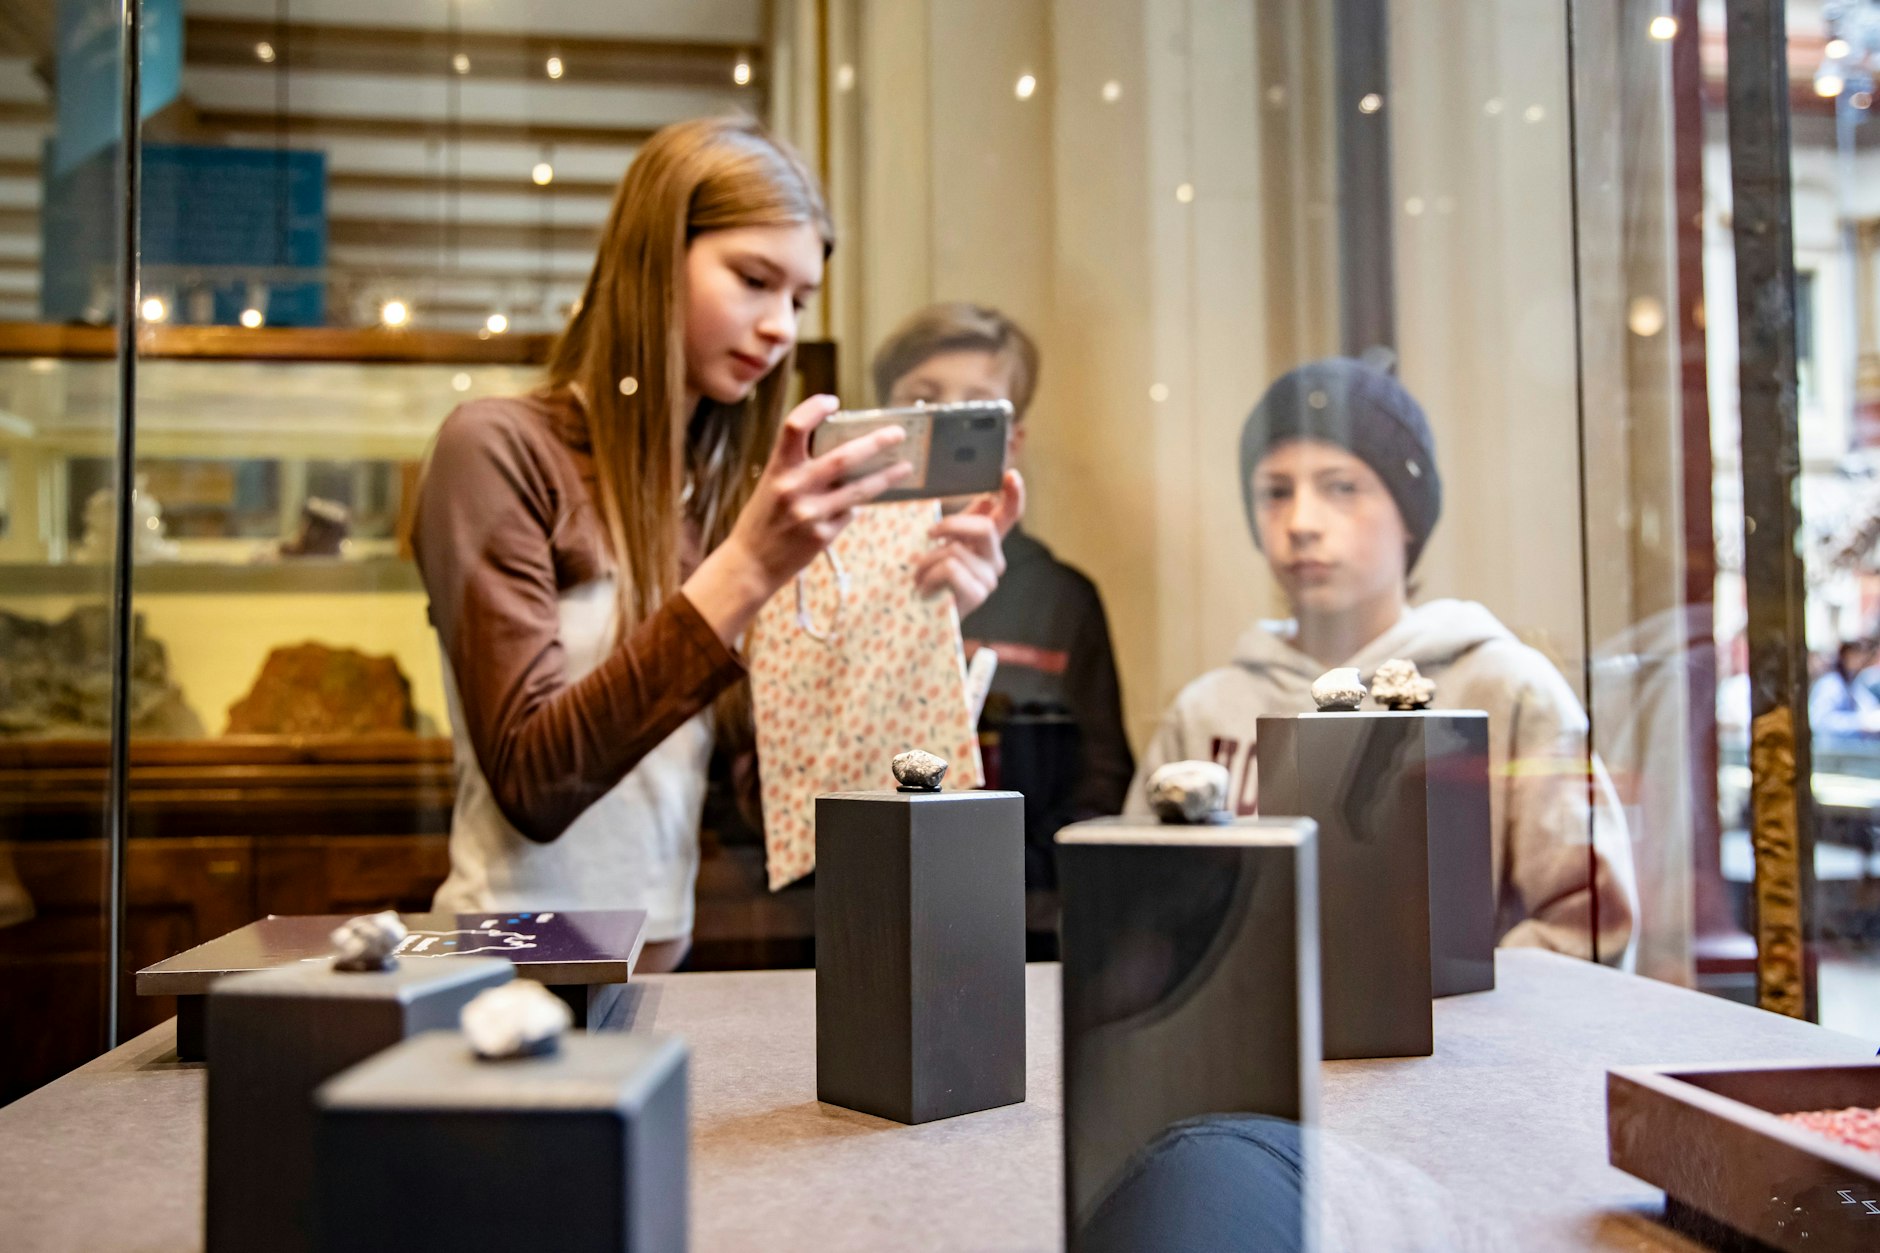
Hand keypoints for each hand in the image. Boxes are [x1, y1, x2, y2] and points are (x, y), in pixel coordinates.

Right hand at [685, 394, 911, 644]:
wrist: (750, 564)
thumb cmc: (763, 519)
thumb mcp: (771, 484)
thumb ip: (799, 466)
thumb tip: (842, 447)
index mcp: (778, 469)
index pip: (794, 427)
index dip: (814, 408)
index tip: (833, 401)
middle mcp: (794, 488)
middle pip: (843, 457)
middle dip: (876, 443)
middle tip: (898, 433)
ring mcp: (810, 513)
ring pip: (859, 490)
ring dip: (886, 477)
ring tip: (905, 468)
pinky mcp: (822, 536)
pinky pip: (850, 513)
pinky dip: (855, 507)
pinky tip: (855, 505)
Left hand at [912, 469, 1024, 615]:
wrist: (919, 616)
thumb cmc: (929, 579)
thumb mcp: (943, 546)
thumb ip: (961, 524)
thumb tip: (985, 499)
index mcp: (986, 546)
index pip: (1008, 516)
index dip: (1014, 495)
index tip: (1010, 475)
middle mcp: (994, 561)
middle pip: (985, 527)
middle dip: (951, 525)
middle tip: (929, 534)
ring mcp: (988, 580)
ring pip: (956, 550)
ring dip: (927, 560)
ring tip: (919, 576)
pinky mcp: (978, 595)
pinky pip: (950, 568)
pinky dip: (929, 575)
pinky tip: (924, 589)